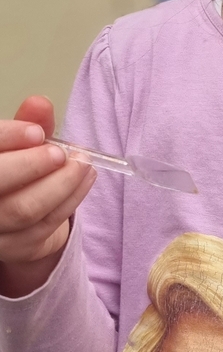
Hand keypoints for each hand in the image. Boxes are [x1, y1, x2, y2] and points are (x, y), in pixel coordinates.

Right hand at [0, 96, 95, 296]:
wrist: (20, 217)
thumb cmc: (18, 171)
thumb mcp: (21, 143)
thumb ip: (29, 123)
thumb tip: (40, 103)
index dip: (8, 138)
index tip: (37, 132)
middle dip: (32, 165)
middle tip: (61, 153)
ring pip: (24, 209)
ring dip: (60, 184)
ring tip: (82, 164)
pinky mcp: (15, 248)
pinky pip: (46, 225)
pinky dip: (71, 199)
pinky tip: (85, 179)